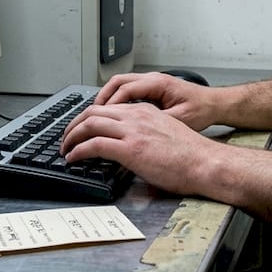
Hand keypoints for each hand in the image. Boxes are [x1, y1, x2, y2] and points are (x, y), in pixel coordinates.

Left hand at [59, 100, 219, 196]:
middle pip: (93, 111)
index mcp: (145, 111)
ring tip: (65, 148)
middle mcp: (136, 116)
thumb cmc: (193, 156)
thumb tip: (134, 148)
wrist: (206, 163)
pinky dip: (78, 151)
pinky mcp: (130, 149)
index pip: (108, 108)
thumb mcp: (166, 134)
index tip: (81, 129)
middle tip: (66, 137)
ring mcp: (133, 131)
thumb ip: (147, 135)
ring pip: (89, 124)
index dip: (89, 118)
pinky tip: (73, 158)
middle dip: (74, 124)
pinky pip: (94, 145)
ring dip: (71, 136)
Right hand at [91, 71, 217, 130]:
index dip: (109, 105)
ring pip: (120, 84)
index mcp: (158, 84)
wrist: (215, 104)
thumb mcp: (180, 119)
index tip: (98, 119)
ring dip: (107, 98)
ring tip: (95, 115)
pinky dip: (117, 100)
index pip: (125, 90)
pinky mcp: (152, 89)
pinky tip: (112, 115)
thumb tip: (136, 131)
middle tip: (89, 116)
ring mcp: (152, 82)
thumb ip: (157, 122)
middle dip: (101, 99)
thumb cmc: (202, 109)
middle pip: (117, 82)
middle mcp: (152, 79)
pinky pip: (128, 91)